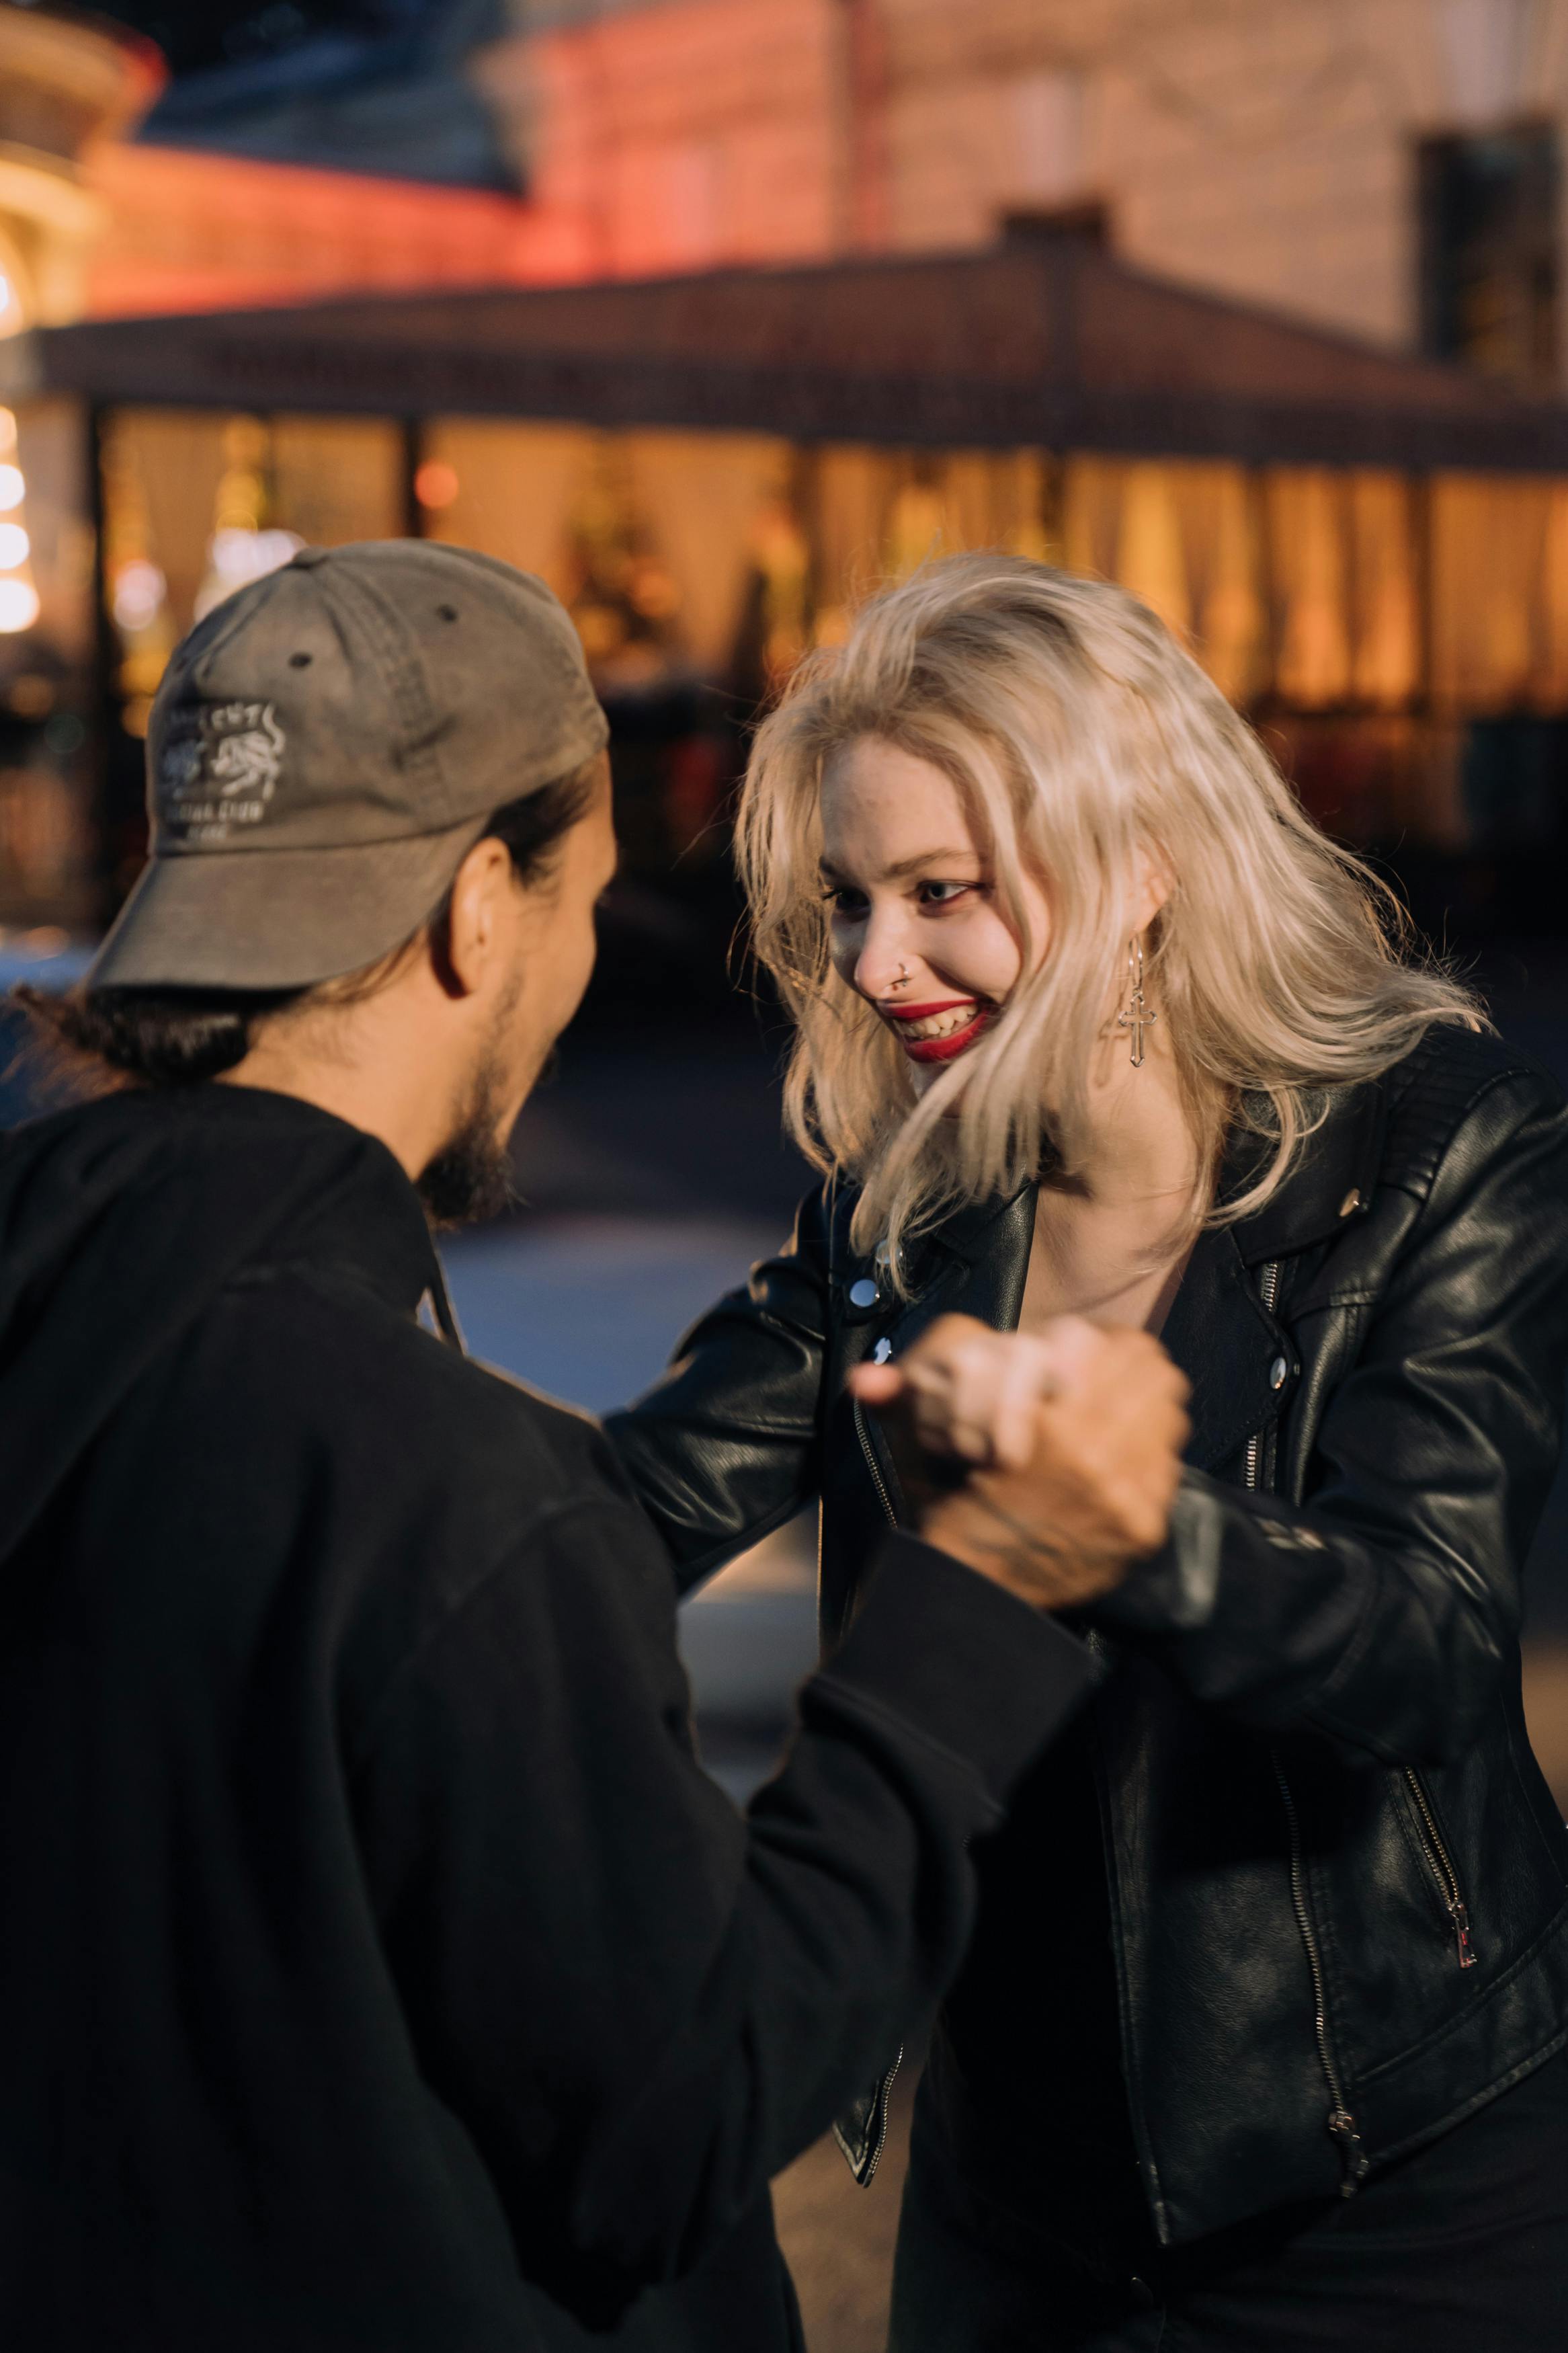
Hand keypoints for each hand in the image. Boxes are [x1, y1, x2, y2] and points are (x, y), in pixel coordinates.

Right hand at [850, 1317, 1189, 1609]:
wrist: (977, 1591)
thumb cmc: (954, 1506)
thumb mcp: (933, 1440)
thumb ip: (911, 1396)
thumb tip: (864, 1379)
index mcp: (1052, 1427)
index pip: (1124, 1347)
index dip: (1107, 1344)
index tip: (1090, 1354)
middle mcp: (1099, 1457)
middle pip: (1156, 1373)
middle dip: (1131, 1371)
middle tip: (1111, 1379)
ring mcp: (1127, 1495)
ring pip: (1170, 1415)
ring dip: (1145, 1411)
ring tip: (1116, 1420)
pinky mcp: (1142, 1526)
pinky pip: (1167, 1467)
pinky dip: (1147, 1460)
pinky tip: (1118, 1465)